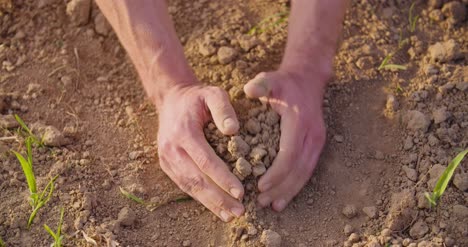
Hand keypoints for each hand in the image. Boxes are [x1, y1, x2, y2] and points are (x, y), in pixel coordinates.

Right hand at [156, 84, 244, 221]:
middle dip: (219, 198)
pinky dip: (201, 199)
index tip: (241, 192)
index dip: (223, 178)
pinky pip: (185, 185)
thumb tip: (233, 130)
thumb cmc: (197, 98)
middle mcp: (171, 149)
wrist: (171, 100)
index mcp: (183, 132)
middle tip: (239, 212)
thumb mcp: (212, 93)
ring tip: (230, 216)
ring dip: (211, 204)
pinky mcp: (167, 165)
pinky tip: (217, 209)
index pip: (205, 160)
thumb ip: (223, 108)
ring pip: (190, 187)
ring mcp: (167, 159)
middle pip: (197, 179)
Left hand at [244, 70, 326, 210]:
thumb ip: (260, 85)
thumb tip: (249, 90)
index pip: (289, 153)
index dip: (276, 172)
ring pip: (305, 172)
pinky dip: (296, 185)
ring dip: (289, 191)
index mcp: (299, 121)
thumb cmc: (283, 83)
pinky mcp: (316, 145)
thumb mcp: (270, 79)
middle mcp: (312, 134)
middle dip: (280, 188)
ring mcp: (317, 141)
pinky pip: (307, 169)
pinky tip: (284, 198)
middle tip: (261, 202)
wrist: (308, 80)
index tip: (259, 185)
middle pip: (298, 169)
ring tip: (272, 206)